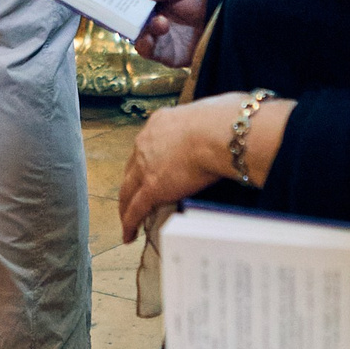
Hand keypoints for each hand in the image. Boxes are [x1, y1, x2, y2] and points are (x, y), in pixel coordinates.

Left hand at [119, 97, 231, 240]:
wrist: (216, 132)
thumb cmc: (223, 120)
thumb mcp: (209, 113)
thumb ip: (210, 120)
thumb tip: (224, 119)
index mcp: (160, 122)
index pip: (147, 144)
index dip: (146, 158)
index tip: (148, 168)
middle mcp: (146, 142)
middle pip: (131, 168)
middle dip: (131, 183)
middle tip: (132, 197)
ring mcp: (145, 166)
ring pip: (127, 190)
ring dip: (125, 206)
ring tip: (126, 220)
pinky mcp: (151, 188)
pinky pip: (135, 209)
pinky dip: (129, 223)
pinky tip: (129, 235)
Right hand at [133, 0, 210, 66]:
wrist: (229, 21)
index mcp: (154, 0)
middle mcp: (152, 18)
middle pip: (130, 19)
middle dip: (127, 13)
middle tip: (131, 7)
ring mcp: (158, 37)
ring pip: (137, 36)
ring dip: (142, 30)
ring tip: (159, 22)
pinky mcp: (166, 54)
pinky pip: (149, 52)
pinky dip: (146, 45)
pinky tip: (154, 36)